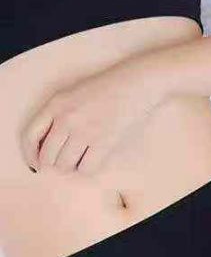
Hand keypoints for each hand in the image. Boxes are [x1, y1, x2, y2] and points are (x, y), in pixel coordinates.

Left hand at [22, 57, 165, 174]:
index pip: (30, 136)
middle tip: (61, 165)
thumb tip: (48, 143)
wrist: (134, 86)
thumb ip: (57, 114)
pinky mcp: (104, 143)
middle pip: (48, 155)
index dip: (30, 154)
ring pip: (66, 164)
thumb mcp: (72, 95)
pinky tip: (91, 162)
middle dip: (53, 164)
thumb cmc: (105, 90)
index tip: (35, 164)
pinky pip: (86, 168)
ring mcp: (85, 132)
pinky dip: (86, 169)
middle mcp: (67, 119)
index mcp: (55, 104)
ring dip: (70, 168)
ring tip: (77, 161)